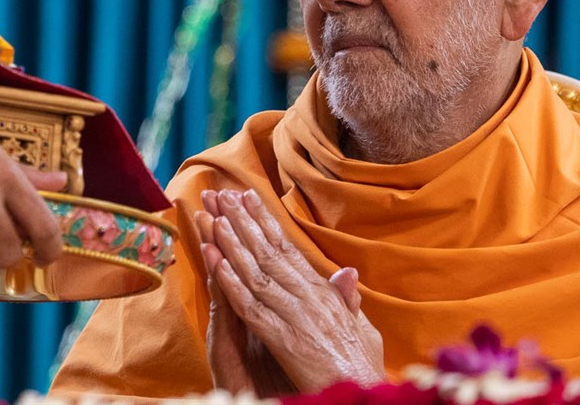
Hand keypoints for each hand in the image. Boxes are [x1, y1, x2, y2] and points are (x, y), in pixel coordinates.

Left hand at [197, 189, 384, 393]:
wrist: (365, 392)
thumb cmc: (362, 366)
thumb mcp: (361, 328)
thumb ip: (348, 300)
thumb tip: (348, 272)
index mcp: (323, 293)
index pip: (288, 248)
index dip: (265, 221)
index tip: (247, 197)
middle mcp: (309, 297)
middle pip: (268, 251)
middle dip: (242, 221)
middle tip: (220, 193)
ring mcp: (296, 317)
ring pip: (257, 273)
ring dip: (233, 244)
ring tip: (214, 217)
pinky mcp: (284, 341)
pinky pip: (252, 308)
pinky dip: (232, 284)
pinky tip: (215, 264)